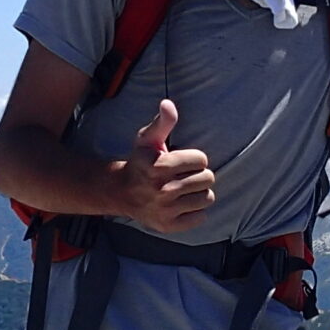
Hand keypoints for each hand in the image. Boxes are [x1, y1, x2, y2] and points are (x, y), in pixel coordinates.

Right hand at [114, 100, 215, 231]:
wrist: (121, 193)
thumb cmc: (141, 162)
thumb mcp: (147, 139)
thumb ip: (162, 122)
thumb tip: (168, 103)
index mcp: (159, 167)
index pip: (202, 160)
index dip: (194, 158)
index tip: (180, 162)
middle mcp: (163, 190)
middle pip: (208, 179)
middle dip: (198, 175)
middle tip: (184, 176)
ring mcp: (166, 210)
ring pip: (207, 198)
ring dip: (199, 192)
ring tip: (184, 189)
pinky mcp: (169, 226)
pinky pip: (201, 217)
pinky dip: (195, 211)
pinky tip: (181, 204)